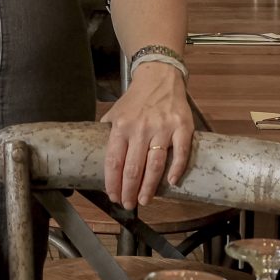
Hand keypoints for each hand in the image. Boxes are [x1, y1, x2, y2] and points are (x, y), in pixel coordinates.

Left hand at [100, 66, 194, 209]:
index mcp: (122, 126)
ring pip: (154, 164)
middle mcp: (140, 129)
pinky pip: (180, 152)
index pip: (114, 161)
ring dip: (149, 186)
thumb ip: (108, 131)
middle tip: (128, 204)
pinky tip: (172, 182)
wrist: (159, 76)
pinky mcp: (182, 127)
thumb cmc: (136, 98)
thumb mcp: (116, 112)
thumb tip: (97, 152)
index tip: (113, 196)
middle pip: (133, 167)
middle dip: (129, 190)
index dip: (113, 182)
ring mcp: (163, 128)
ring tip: (144, 200)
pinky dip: (177, 169)